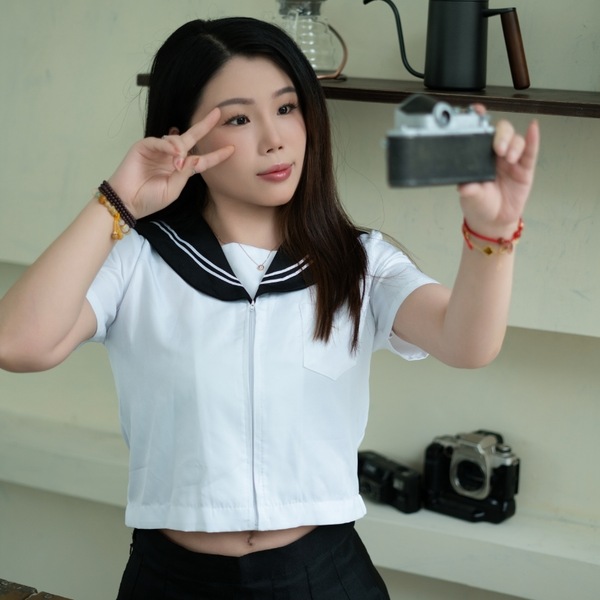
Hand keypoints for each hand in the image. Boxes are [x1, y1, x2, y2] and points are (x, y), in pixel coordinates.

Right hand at [106, 108, 234, 218]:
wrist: (128, 202)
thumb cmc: (150, 199)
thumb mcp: (173, 189)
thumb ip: (185, 173)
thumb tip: (194, 157)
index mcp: (181, 169)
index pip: (202, 160)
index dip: (216, 155)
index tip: (231, 149)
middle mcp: (172, 157)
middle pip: (191, 138)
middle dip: (204, 126)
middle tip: (217, 114)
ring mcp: (158, 150)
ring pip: (176, 140)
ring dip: (180, 149)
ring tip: (177, 163)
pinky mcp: (144, 146)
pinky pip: (160, 141)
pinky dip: (167, 146)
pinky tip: (172, 153)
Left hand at [458, 109, 539, 236]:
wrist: (493, 221)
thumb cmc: (478, 204)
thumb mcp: (469, 196)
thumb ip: (468, 188)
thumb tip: (463, 185)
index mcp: (479, 156)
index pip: (480, 133)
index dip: (480, 119)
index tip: (477, 110)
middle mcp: (495, 154)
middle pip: (502, 131)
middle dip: (500, 135)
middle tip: (497, 149)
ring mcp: (511, 159)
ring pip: (516, 140)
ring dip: (513, 144)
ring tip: (508, 158)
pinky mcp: (525, 167)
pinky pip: (531, 150)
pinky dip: (533, 138)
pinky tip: (533, 129)